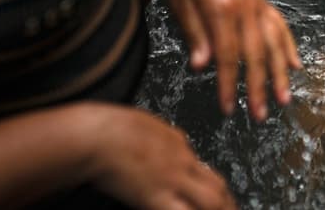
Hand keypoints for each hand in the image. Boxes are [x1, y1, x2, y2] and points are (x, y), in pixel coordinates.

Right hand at [88, 104, 235, 209]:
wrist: (98, 135)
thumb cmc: (111, 128)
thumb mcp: (145, 124)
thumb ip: (162, 137)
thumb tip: (172, 142)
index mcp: (178, 142)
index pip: (202, 167)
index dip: (209, 185)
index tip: (213, 196)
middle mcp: (182, 162)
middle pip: (216, 185)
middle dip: (226, 202)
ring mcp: (172, 181)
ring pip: (210, 201)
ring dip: (218, 209)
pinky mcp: (157, 198)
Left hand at [164, 0, 301, 120]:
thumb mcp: (180, 1)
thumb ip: (195, 34)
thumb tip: (202, 67)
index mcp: (222, 9)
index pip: (228, 56)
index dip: (229, 85)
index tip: (229, 109)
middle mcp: (246, 8)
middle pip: (256, 54)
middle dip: (259, 88)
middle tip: (261, 116)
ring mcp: (257, 3)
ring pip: (274, 42)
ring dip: (280, 73)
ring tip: (285, 99)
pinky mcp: (260, 0)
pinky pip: (279, 25)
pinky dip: (288, 45)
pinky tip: (296, 64)